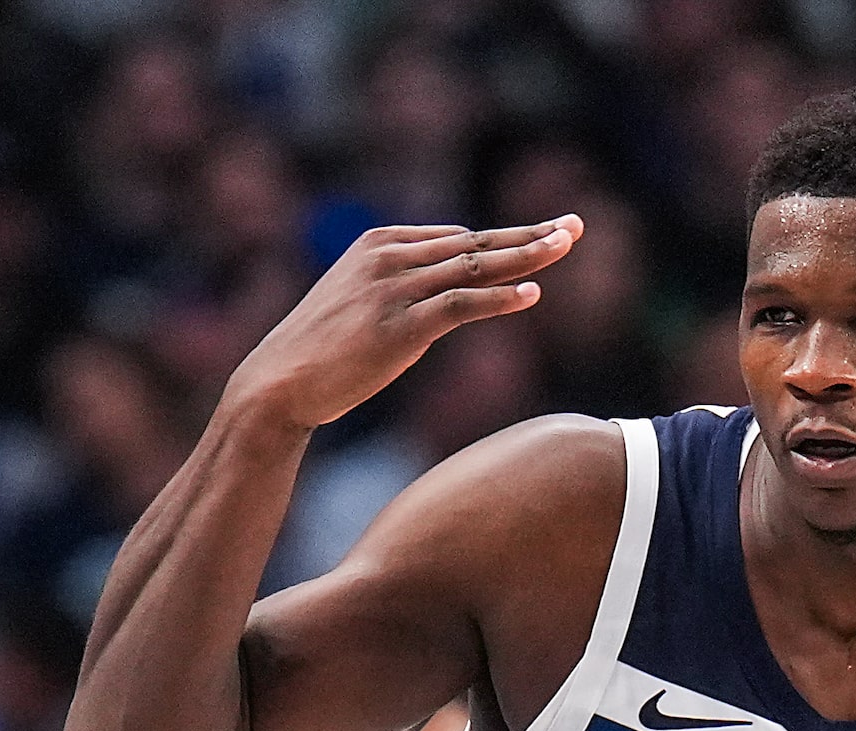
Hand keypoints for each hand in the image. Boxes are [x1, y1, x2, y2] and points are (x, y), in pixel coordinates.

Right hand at [223, 217, 579, 431]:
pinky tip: (532, 294)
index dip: (507, 240)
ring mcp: (394, 289)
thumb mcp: (365, 303)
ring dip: (526, 257)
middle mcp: (389, 257)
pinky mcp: (399, 326)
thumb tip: (451, 292)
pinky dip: (498, 298)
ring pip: (474, 266)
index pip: (459, 238)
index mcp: (381, 243)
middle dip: (529, 234)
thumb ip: (407, 288)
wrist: (281, 381)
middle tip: (574, 225)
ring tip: (566, 247)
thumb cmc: (324, 349)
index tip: (547, 236)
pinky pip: (460, 305)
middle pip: (475, 242)